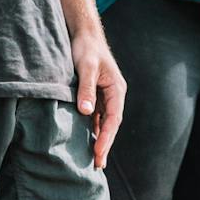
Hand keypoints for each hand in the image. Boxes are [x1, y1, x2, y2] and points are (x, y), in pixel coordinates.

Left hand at [71, 28, 125, 168]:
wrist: (83, 33)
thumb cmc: (86, 48)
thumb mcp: (86, 67)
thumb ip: (86, 89)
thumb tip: (86, 112)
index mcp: (116, 89)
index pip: (113, 119)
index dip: (107, 138)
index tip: (98, 154)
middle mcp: (113, 95)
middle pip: (111, 124)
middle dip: (105, 145)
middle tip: (97, 166)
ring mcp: (105, 96)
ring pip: (103, 122)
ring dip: (99, 140)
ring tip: (93, 161)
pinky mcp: (95, 95)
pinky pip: (95, 116)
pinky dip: (92, 130)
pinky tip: (85, 142)